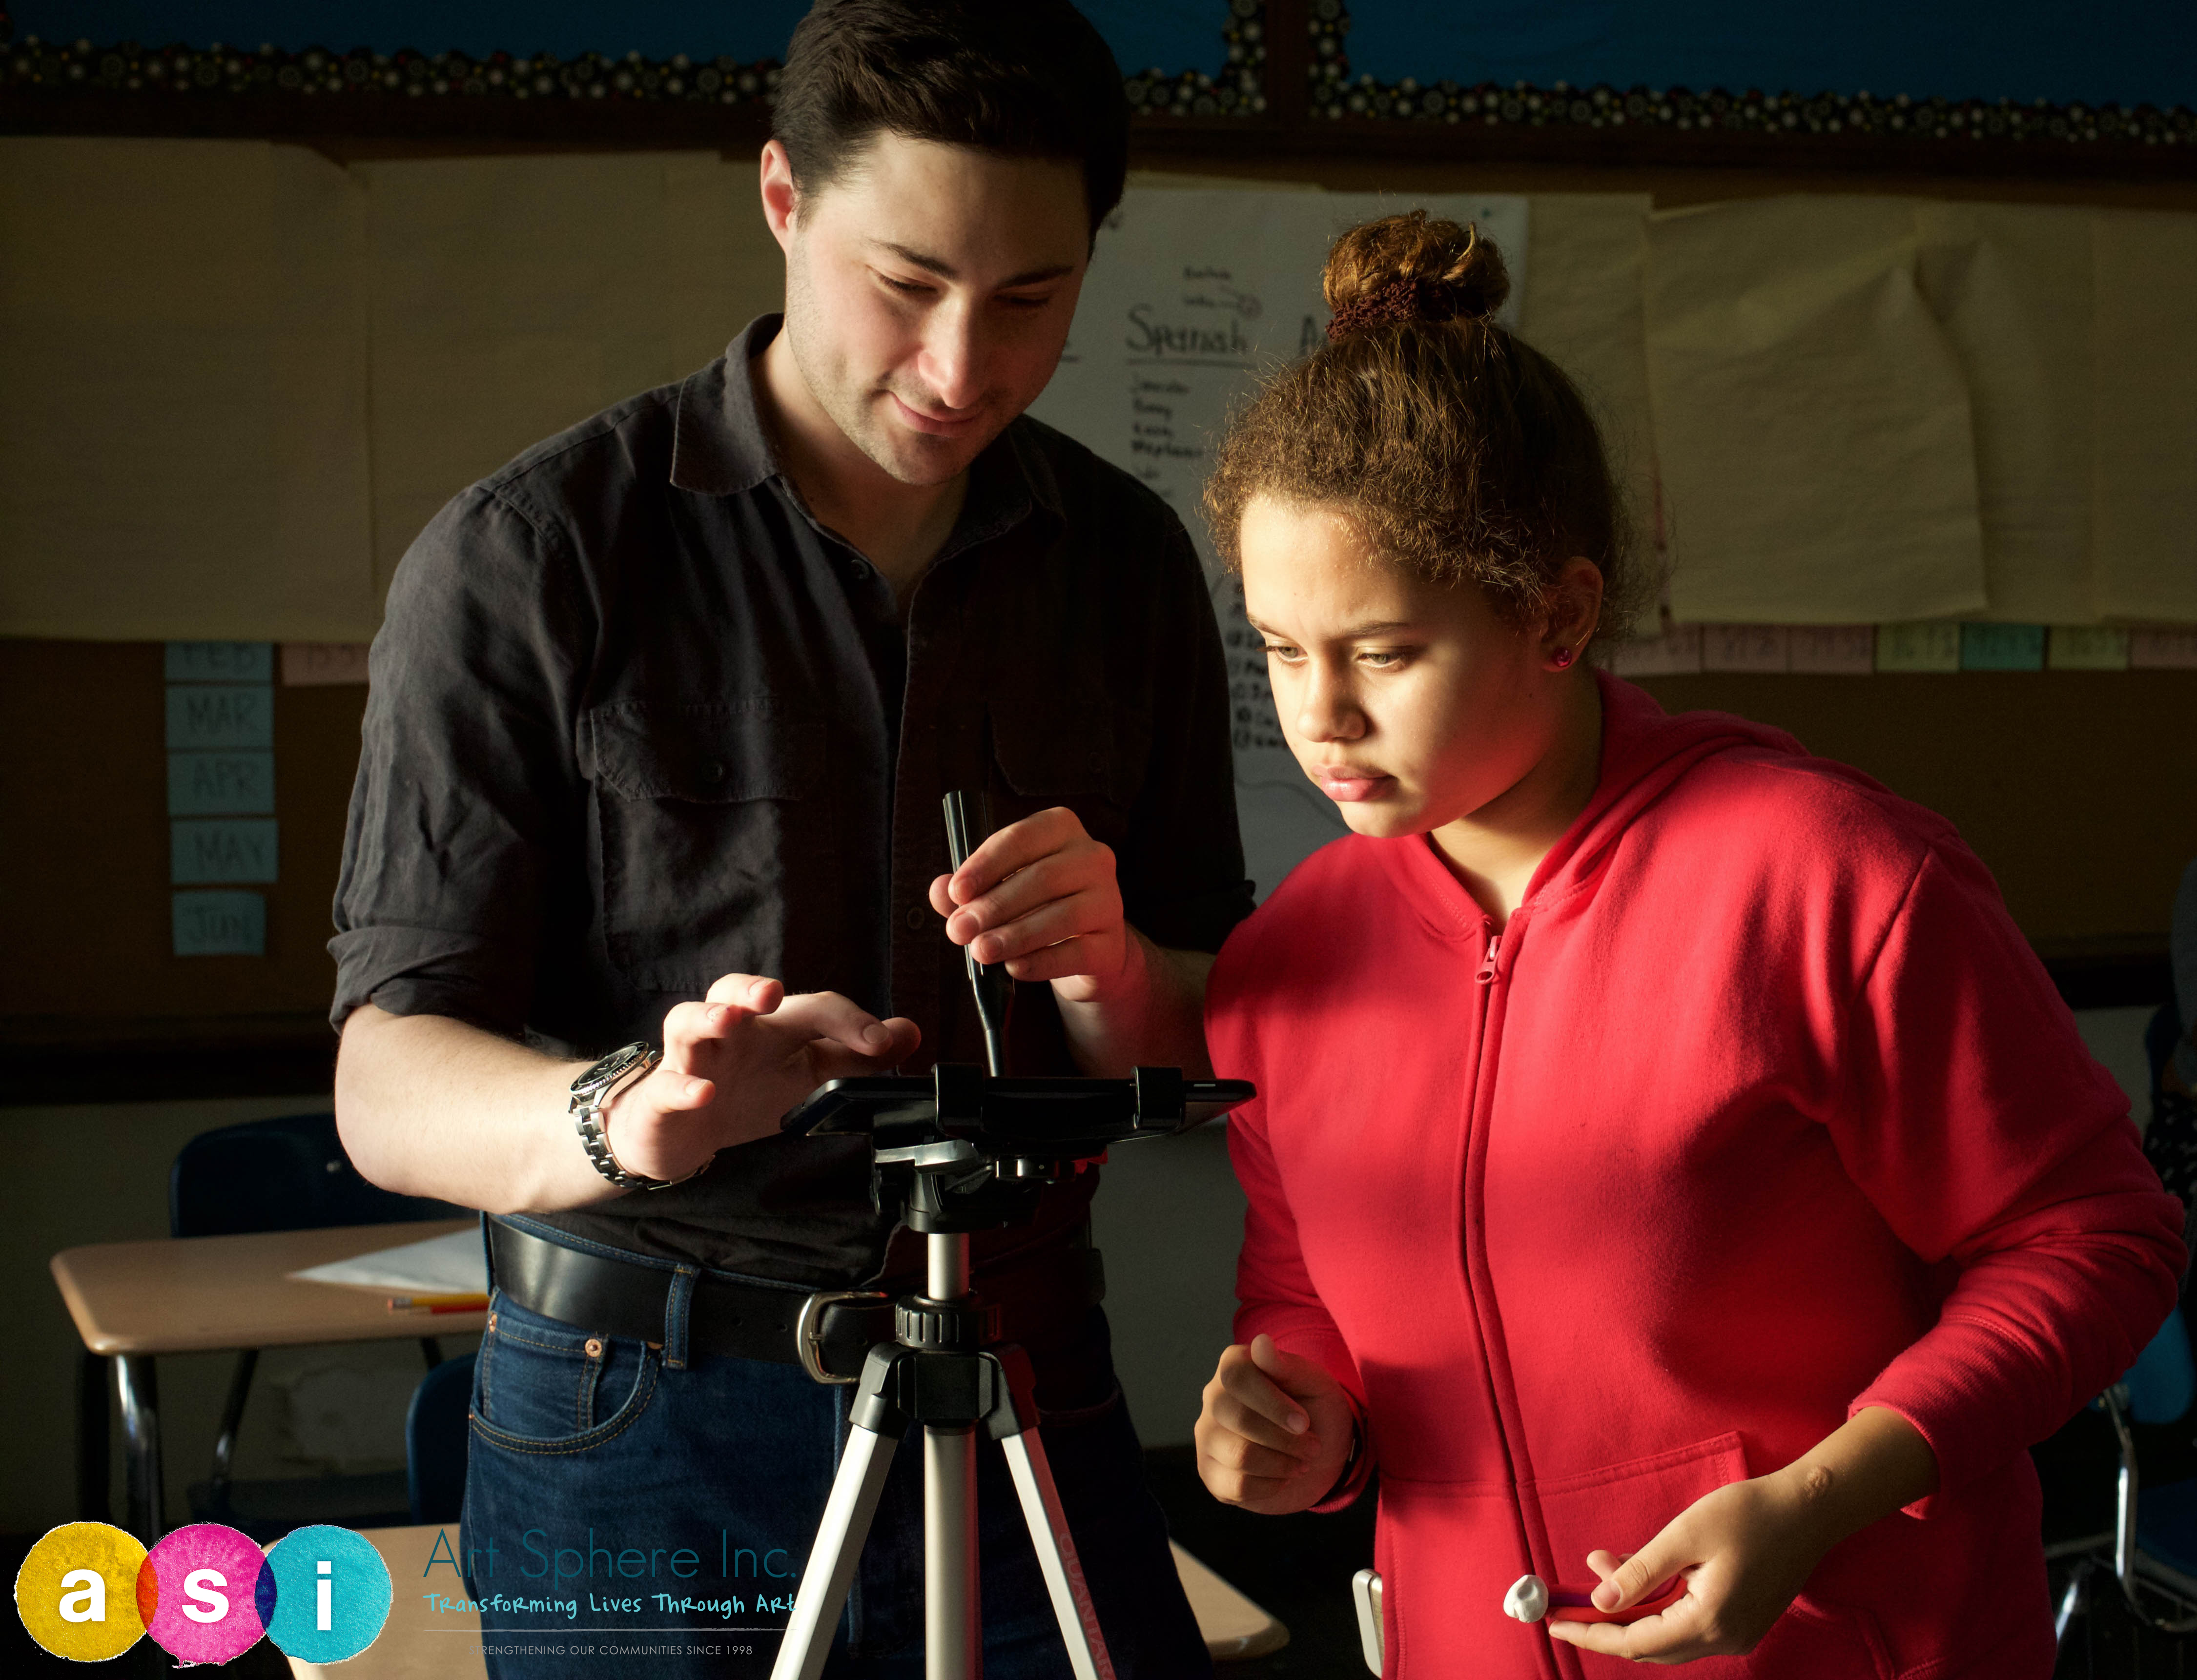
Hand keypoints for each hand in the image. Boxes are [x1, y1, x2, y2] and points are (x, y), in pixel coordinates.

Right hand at [599, 975, 919, 1181]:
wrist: (680, 1133)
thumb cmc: (745, 1092)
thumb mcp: (809, 1075)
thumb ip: (857, 1056)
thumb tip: (909, 1032)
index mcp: (769, 1026)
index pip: (809, 1007)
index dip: (848, 1020)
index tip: (880, 1043)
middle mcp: (729, 1032)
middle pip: (732, 990)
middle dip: (752, 988)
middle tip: (772, 993)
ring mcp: (690, 1060)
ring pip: (687, 1023)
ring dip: (707, 1017)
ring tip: (728, 1020)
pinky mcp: (662, 1096)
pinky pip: (667, 1086)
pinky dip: (683, 1087)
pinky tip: (701, 1092)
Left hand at [929, 806, 1131, 1003]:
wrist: (1084, 949)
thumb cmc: (1035, 907)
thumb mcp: (997, 891)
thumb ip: (967, 889)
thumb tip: (939, 890)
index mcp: (1060, 830)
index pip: (1021, 838)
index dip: (986, 865)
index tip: (956, 892)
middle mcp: (1092, 857)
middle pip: (1042, 877)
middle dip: (994, 906)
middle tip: (959, 930)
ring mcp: (1109, 900)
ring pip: (1063, 915)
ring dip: (1015, 935)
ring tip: (981, 951)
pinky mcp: (1112, 943)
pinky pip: (1077, 952)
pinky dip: (1042, 962)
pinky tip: (1014, 969)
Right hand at [1194, 1334, 1356, 1514]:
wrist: (1319, 1453)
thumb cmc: (1315, 1410)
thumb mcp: (1314, 1385)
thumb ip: (1288, 1366)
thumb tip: (1261, 1342)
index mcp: (1234, 1365)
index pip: (1237, 1378)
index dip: (1272, 1404)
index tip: (1303, 1423)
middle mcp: (1213, 1398)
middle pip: (1238, 1419)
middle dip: (1285, 1440)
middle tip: (1313, 1447)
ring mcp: (1207, 1437)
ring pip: (1238, 1455)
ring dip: (1282, 1464)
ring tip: (1301, 1463)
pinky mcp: (1210, 1473)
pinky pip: (1235, 1486)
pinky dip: (1270, 1486)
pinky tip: (1282, 1478)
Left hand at [1543, 1471, 1836, 1662]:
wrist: (1809, 1510)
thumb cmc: (1750, 1514)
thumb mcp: (1685, 1534)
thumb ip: (1641, 1571)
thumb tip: (1600, 1602)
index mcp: (1709, 1620)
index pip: (1635, 1641)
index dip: (1591, 1633)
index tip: (1554, 1621)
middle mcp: (1725, 1639)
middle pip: (1648, 1646)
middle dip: (1605, 1621)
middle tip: (1569, 1596)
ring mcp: (1736, 1635)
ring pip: (1666, 1637)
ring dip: (1630, 1609)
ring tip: (1601, 1566)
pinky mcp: (1741, 1623)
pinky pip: (1686, 1625)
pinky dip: (1655, 1606)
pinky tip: (1639, 1575)